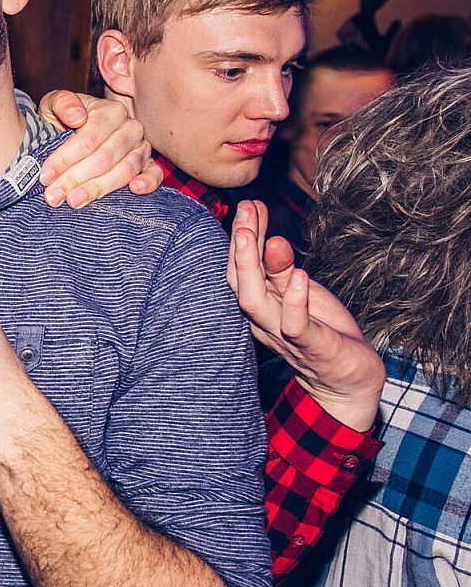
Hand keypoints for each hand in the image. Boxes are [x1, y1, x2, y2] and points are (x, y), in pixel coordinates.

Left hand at [37, 91, 161, 206]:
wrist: (75, 128)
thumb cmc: (64, 118)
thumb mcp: (54, 104)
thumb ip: (62, 104)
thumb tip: (77, 118)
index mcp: (110, 111)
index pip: (88, 139)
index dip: (65, 159)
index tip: (45, 176)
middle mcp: (130, 128)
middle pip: (104, 158)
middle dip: (75, 179)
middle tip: (54, 196)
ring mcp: (142, 147)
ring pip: (124, 170)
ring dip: (98, 189)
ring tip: (74, 201)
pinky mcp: (149, 165)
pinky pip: (154, 174)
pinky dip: (148, 183)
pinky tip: (134, 190)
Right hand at [227, 200, 385, 431]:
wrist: (348, 380)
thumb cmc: (322, 333)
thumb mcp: (300, 292)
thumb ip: (282, 268)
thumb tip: (271, 236)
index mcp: (260, 306)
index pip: (241, 270)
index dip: (243, 238)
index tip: (249, 206)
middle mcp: (263, 321)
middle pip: (240, 282)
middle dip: (238, 246)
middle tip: (244, 211)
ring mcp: (284, 336)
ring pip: (255, 303)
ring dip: (251, 267)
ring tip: (252, 235)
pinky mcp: (312, 347)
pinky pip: (296, 326)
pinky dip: (294, 301)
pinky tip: (298, 275)